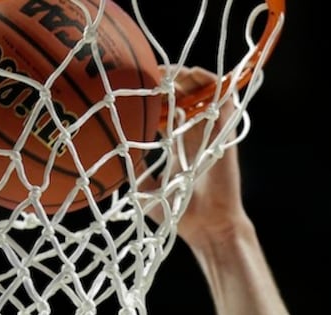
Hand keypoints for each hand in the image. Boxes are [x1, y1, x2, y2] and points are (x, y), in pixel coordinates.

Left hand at [145, 66, 250, 247]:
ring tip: (165, 73)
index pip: (166, 110)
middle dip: (166, 79)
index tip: (133, 86)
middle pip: (182, 94)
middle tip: (147, 73)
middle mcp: (194, 132)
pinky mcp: (225, 130)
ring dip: (184, 76)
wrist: (207, 225)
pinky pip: (223, 95)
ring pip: (200, 89)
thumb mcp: (145, 191)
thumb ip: (132, 174)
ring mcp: (210, 130)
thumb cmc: (179, 213)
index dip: (153, 95)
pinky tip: (188, 75)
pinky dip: (208, 80)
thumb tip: (105, 165)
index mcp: (177, 144)